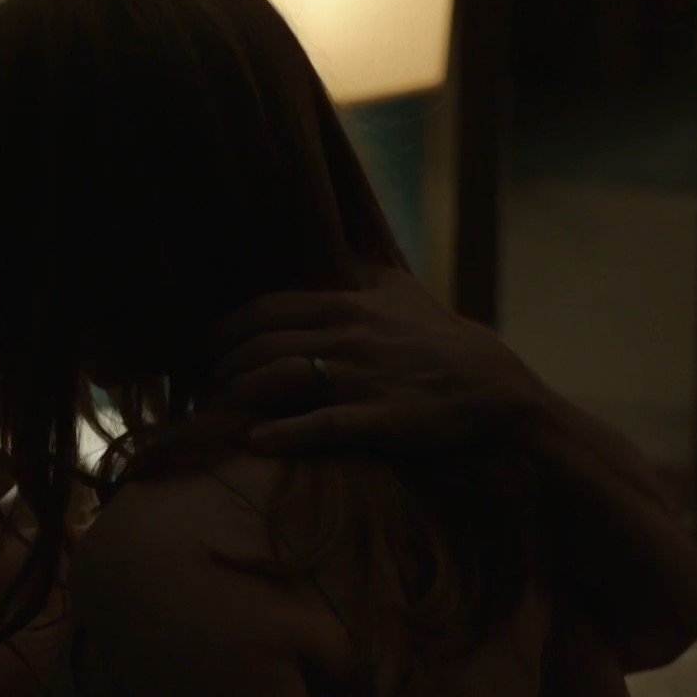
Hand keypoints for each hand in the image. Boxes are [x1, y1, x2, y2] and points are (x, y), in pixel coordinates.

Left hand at [203, 268, 543, 455]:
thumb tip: (331, 253)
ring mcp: (360, 378)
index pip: (264, 309)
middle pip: (260, 344)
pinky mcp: (378, 419)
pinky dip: (284, 434)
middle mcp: (346, 336)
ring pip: (278, 378)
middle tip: (202, 388)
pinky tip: (254, 442)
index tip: (203, 348)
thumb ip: (359, 272)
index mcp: (345, 304)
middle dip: (220, 367)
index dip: (224, 329)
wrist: (493, 389)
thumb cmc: (442, 340)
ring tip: (214, 414)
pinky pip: (321, 424)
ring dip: (237, 396)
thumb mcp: (401, 292)